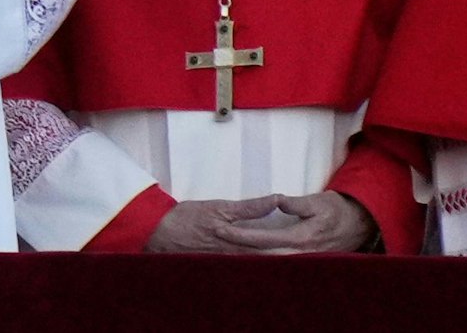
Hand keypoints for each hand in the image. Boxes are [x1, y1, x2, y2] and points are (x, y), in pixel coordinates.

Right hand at [145, 196, 297, 253]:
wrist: (156, 232)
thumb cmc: (186, 217)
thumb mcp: (218, 207)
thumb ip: (249, 207)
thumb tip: (277, 200)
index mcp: (238, 241)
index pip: (272, 247)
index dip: (291, 249)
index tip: (309, 247)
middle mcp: (234, 256)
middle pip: (265, 259)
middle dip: (284, 258)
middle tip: (305, 256)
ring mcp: (224, 262)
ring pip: (253, 265)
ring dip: (270, 262)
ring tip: (290, 262)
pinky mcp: (215, 264)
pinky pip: (239, 267)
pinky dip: (251, 267)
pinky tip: (259, 267)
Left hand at [215, 192, 376, 253]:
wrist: (360, 225)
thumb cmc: (337, 209)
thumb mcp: (318, 202)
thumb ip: (296, 204)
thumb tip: (277, 201)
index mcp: (301, 238)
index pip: (264, 238)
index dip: (242, 234)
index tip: (221, 229)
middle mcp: (300, 253)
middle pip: (262, 254)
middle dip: (238, 249)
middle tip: (213, 242)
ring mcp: (302, 259)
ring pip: (269, 261)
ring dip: (246, 256)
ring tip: (221, 251)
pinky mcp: (303, 260)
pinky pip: (278, 261)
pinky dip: (260, 259)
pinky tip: (244, 257)